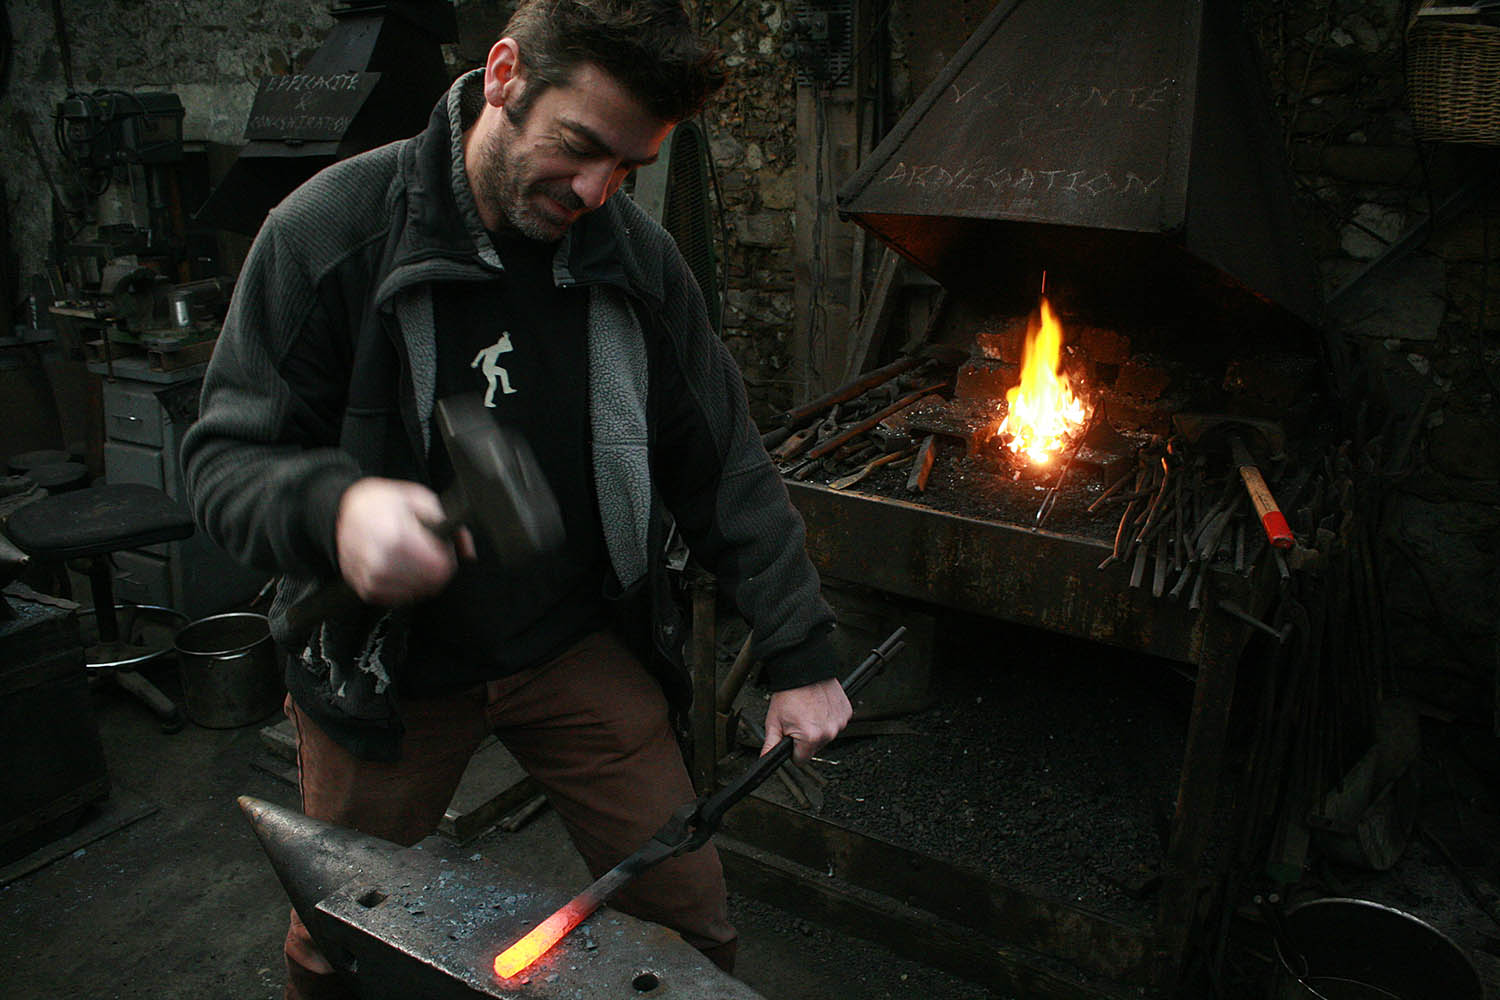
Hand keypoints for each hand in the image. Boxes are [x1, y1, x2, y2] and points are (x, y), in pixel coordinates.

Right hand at [335, 477, 466, 605]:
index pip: (439, 568)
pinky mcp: (366, 590)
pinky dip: (405, 585)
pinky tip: (400, 567)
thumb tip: (467, 550)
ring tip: (410, 556)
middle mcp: (381, 561)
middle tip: (426, 550)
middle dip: (436, 568)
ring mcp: (372, 578)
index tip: (442, 549)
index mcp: (396, 537)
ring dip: (421, 578)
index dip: (447, 558)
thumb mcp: (420, 500)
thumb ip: (449, 524)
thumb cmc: (382, 503)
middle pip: (430, 582)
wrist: (345, 510)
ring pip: (416, 592)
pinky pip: (399, 598)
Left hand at [763, 678, 852, 763]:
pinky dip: (828, 718)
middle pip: (814, 748)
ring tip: (808, 711)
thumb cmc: (789, 693)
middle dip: (806, 738)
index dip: (793, 750)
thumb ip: (770, 744)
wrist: (804, 670)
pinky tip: (819, 707)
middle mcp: (828, 732)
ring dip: (818, 728)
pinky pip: (836, 723)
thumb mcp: (774, 721)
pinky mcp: (846, 713)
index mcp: (810, 737)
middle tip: (798, 720)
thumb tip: (765, 758)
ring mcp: (839, 722)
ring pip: (826, 736)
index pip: (801, 759)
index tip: (792, 738)